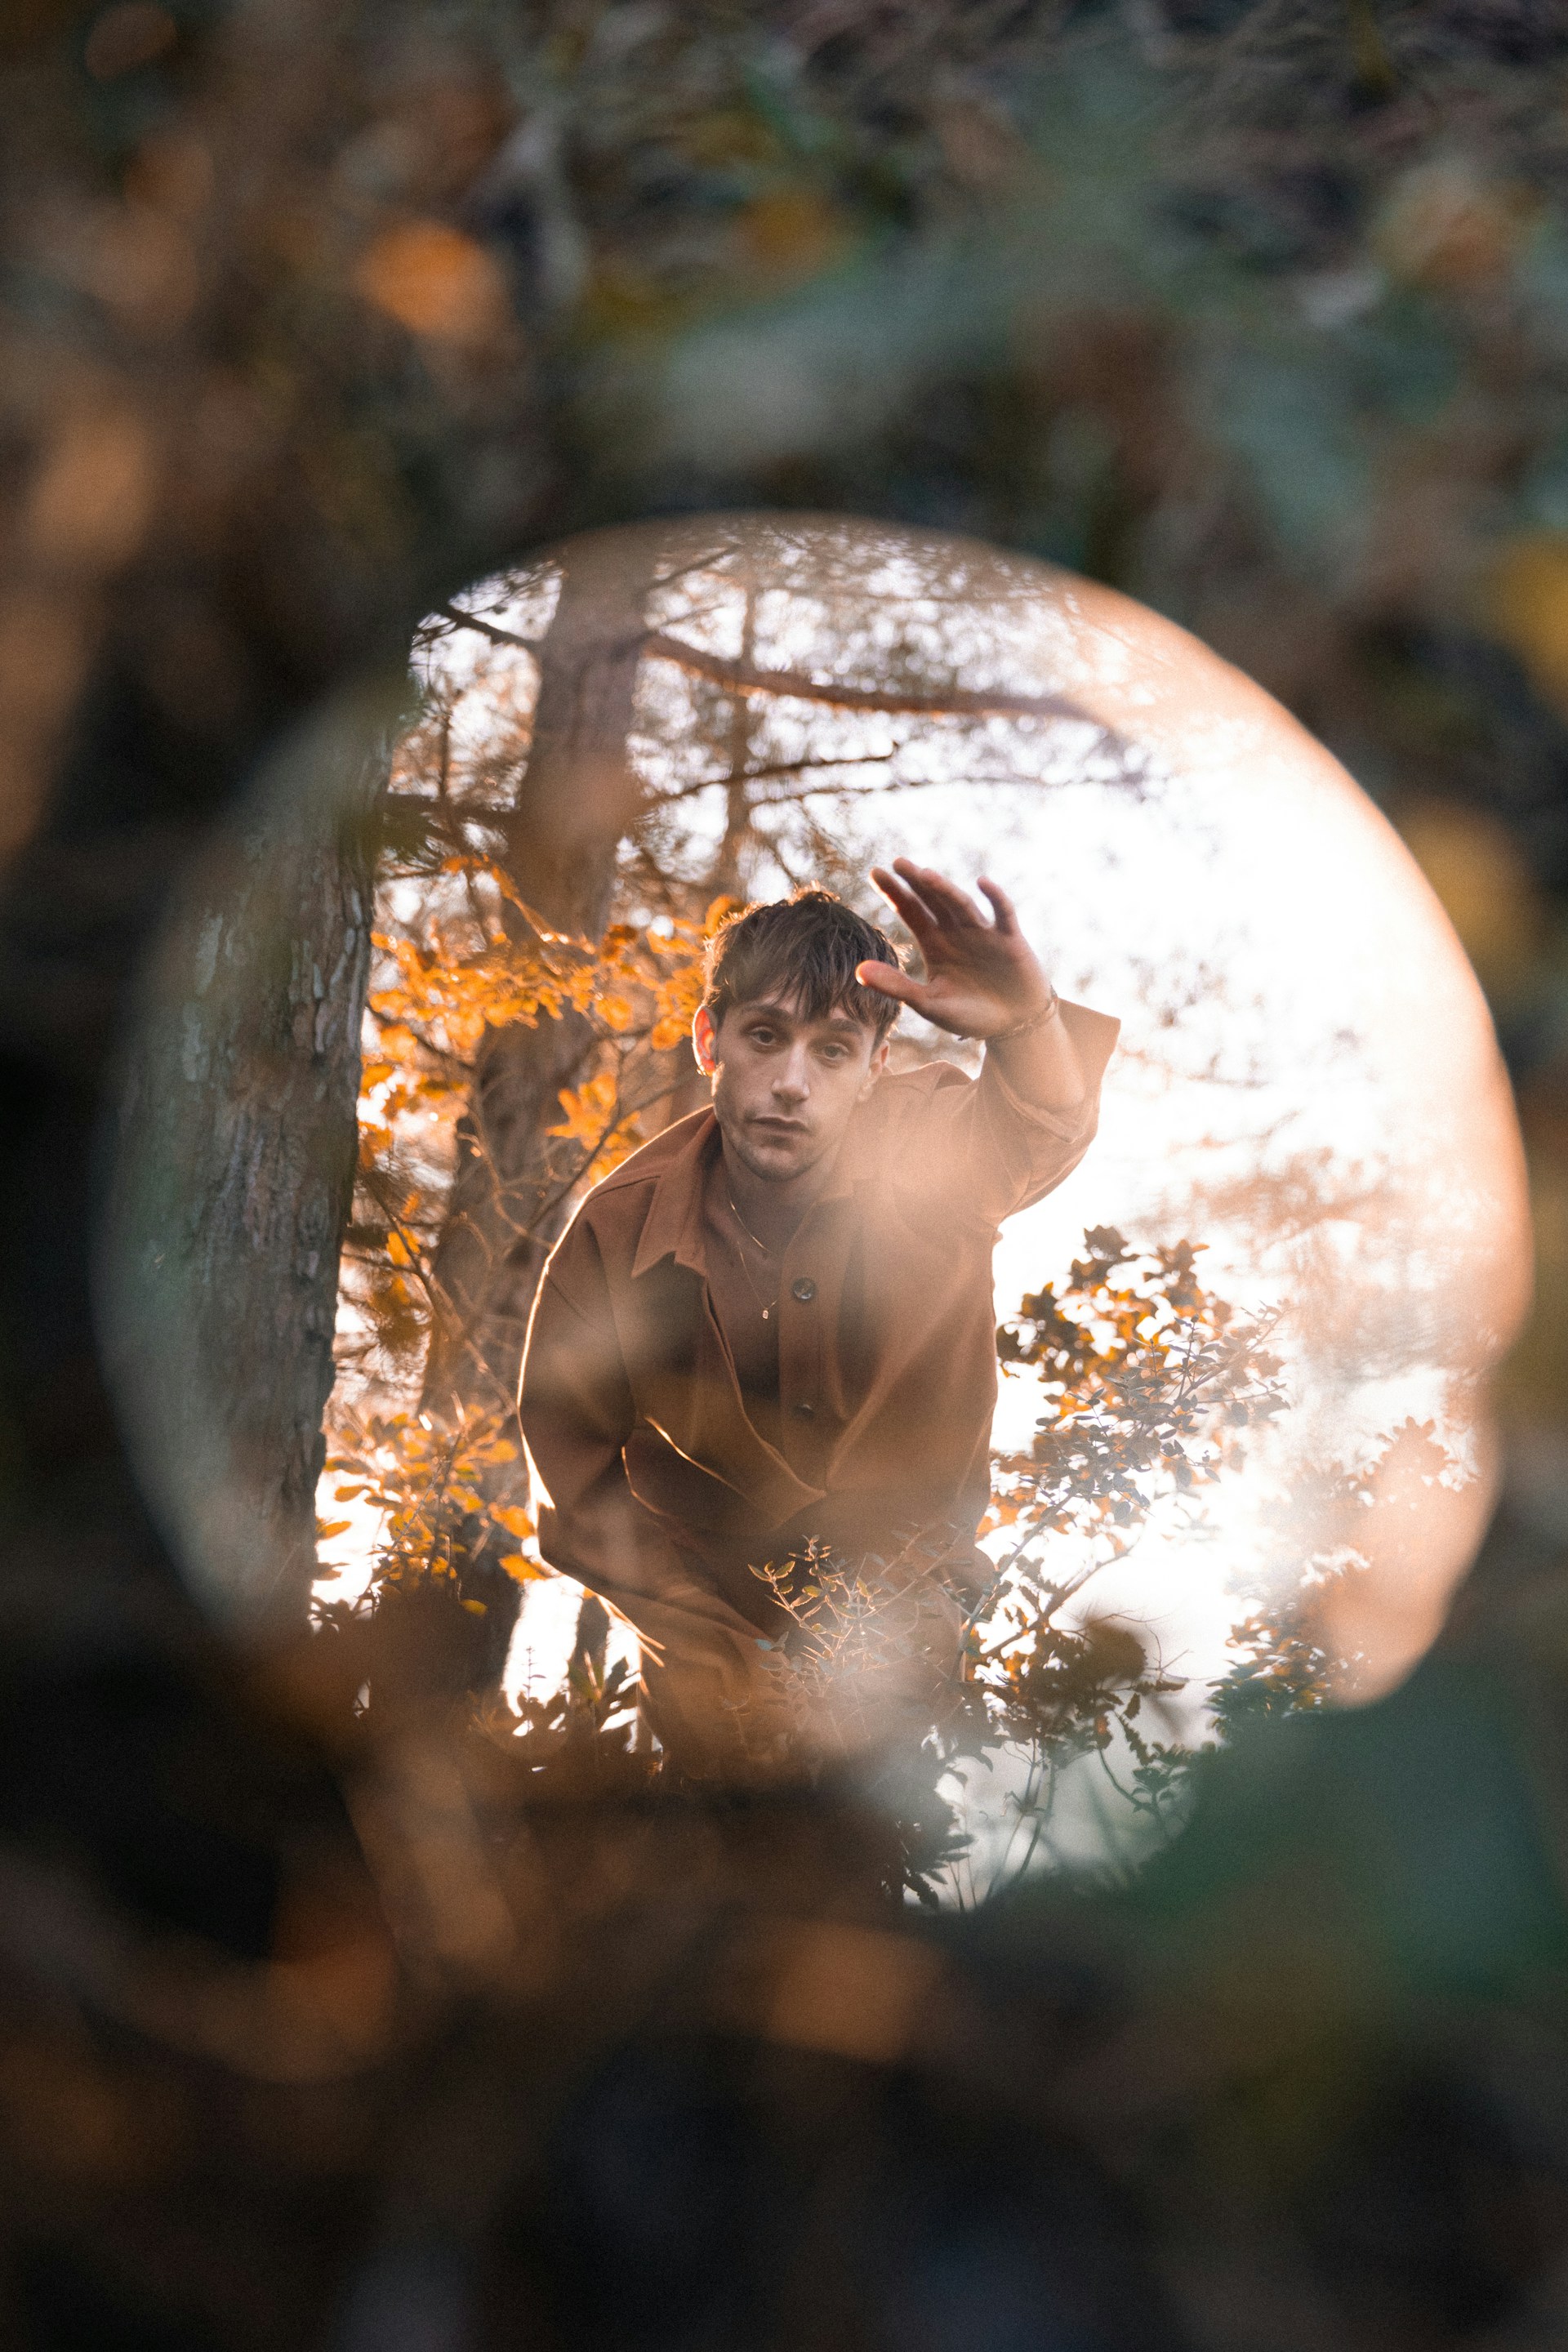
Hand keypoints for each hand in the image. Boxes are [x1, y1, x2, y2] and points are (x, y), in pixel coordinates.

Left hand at [858, 859, 1055, 1040]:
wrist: (1013, 1025)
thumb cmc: (970, 1015)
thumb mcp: (929, 1003)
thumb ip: (896, 986)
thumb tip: (858, 971)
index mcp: (934, 943)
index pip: (910, 910)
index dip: (894, 892)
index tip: (875, 872)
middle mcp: (956, 931)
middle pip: (932, 900)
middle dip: (915, 882)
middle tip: (897, 863)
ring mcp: (983, 932)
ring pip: (961, 904)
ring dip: (945, 890)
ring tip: (926, 876)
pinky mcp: (1010, 938)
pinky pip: (1003, 912)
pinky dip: (995, 897)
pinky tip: (982, 882)